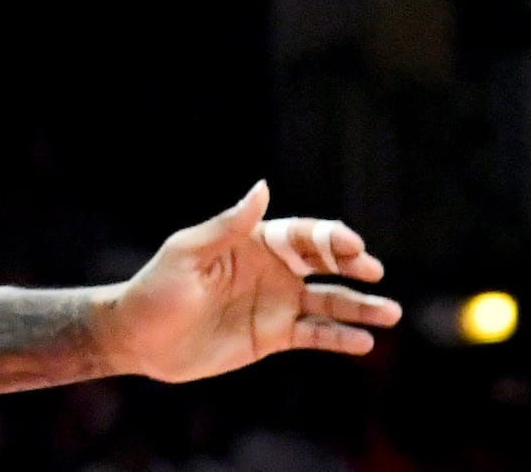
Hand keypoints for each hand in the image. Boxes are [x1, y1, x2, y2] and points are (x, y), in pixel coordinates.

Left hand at [96, 185, 395, 379]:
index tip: (352, 246)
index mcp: (250, 243)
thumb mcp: (188, 253)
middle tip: (374, 271)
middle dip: (351, 265)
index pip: (299, 236)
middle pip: (322, 264)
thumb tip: (263, 188)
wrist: (139, 337)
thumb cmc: (157, 288)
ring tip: (390, 312)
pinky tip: (364, 342)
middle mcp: (270, 270)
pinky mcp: (274, 336)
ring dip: (360, 307)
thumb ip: (229, 225)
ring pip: (328, 302)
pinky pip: (316, 335)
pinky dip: (341, 338)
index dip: (327, 239)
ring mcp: (275, 304)